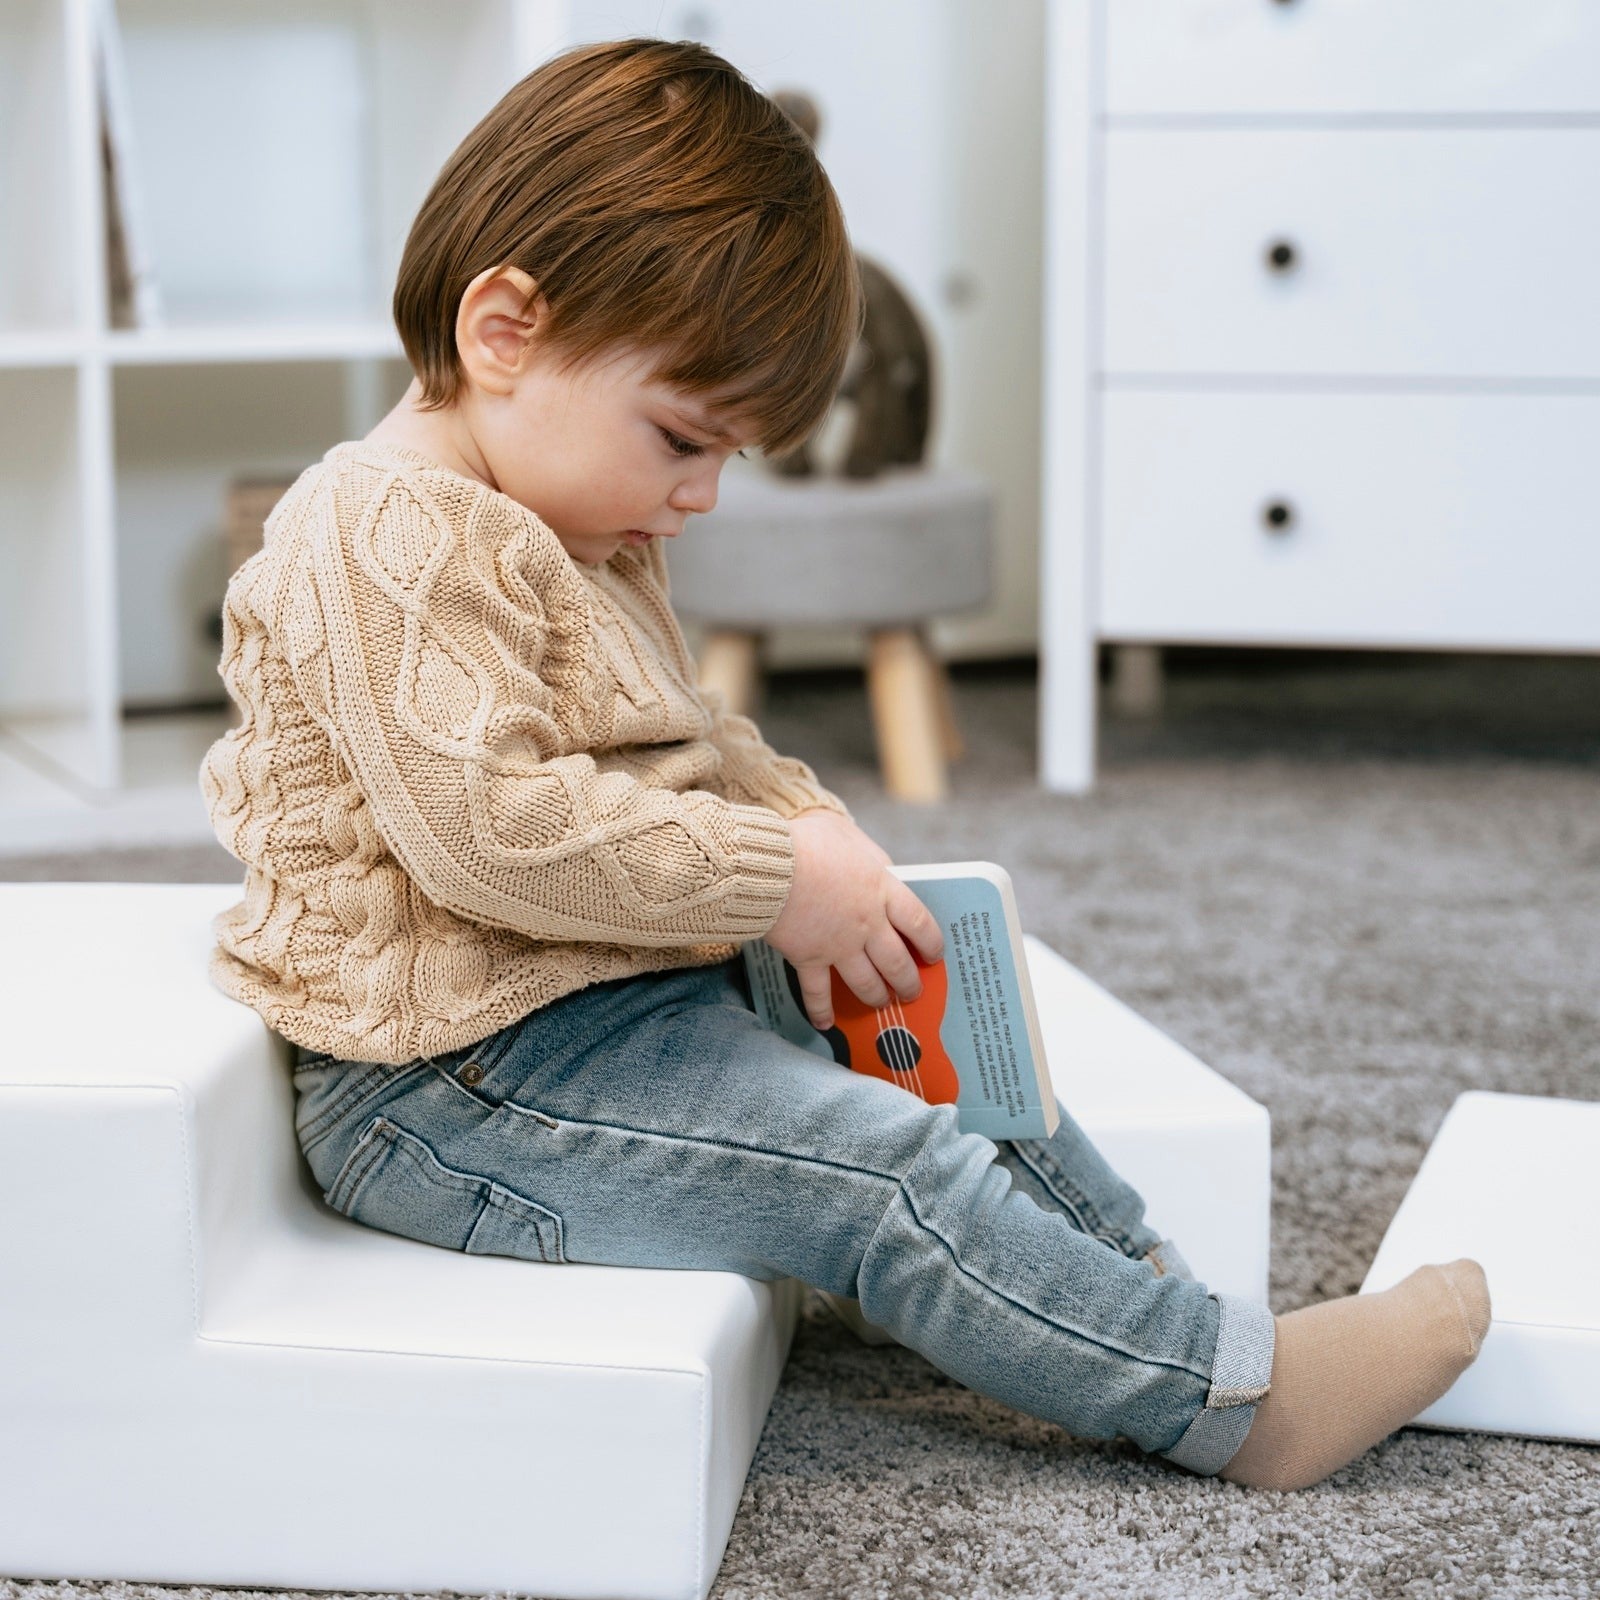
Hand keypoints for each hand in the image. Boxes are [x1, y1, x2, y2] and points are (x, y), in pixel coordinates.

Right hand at [765, 809, 944, 1031]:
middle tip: (913, 991)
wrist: (768, 865)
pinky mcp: (808, 957)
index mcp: (881, 890)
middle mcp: (867, 924)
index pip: (919, 922)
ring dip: (877, 996)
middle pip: (897, 961)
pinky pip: (818, 992)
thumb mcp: (847, 835)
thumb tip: (884, 867)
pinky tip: (826, 1024)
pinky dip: (821, 1010)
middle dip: (908, 980)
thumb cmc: (806, 842)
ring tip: (882, 1003)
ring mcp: (839, 945)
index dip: (930, 942)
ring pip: (867, 982)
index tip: (934, 955)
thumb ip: (870, 855)